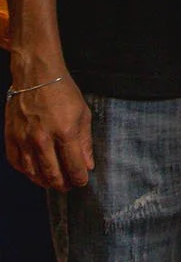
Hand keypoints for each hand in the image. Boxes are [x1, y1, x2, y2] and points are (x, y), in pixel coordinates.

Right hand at [5, 74, 93, 190]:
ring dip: (43, 181)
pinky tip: (33, 171)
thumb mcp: (83, 114)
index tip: (82, 181)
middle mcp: (43, 138)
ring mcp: (24, 138)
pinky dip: (25, 171)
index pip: (74, 166)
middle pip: (52, 174)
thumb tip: (88, 164)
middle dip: (62, 184)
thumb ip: (85, 142)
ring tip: (52, 182)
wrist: (36, 75)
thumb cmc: (62, 92)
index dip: (79, 178)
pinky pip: (16, 162)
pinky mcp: (11, 136)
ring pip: (33, 172)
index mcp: (65, 132)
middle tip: (67, 186)